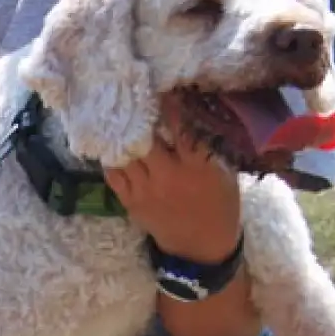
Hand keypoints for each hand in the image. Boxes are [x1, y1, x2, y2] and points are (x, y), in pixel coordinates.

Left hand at [104, 100, 240, 263]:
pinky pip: (112, 172)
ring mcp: (145, 190)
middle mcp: (169, 177)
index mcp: (198, 168)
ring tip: (115, 114)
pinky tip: (110, 142)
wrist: (201, 248)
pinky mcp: (130, 201)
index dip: (170, 106)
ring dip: (120, 134)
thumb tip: (195, 109)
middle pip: (144, 138)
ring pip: (124, 153)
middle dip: (137, 117)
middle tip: (131, 97)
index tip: (162, 87)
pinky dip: (111, 156)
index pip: (182, 128)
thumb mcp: (224, 173)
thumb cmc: (219, 204)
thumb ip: (208, 144)